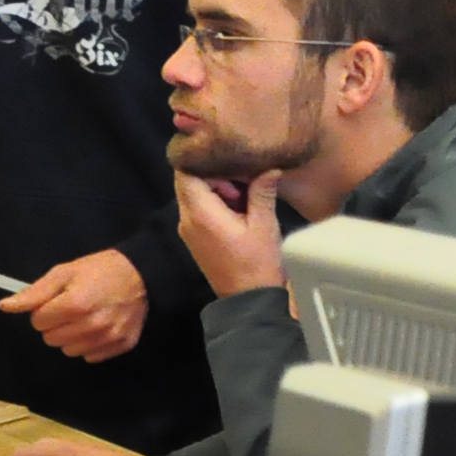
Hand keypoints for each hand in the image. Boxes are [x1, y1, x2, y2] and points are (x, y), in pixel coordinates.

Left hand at [4, 247, 147, 361]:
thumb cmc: (99, 270)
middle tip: (70, 310)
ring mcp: (108, 338)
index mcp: (75, 305)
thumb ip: (34, 293)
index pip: (38, 322)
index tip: (57, 301)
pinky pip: (90, 357)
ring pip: (69, 351)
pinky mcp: (122, 345)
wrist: (142, 275)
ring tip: (84, 320)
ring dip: (71, 337)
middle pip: (51, 339)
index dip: (43, 310)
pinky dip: (90, 345)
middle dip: (55, 325)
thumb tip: (5, 307)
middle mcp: (92, 326)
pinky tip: (98, 329)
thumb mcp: (63, 273)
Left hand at [176, 171, 287, 299]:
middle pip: (187, 182)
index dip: (202, 160)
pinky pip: (198, 209)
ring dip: (215, 187)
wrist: (248, 300)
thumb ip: (262, 193)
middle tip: (241, 172)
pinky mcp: (195, 238)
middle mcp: (187, 219)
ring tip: (244, 189)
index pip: (186, 172)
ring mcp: (188, 230)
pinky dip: (214, 201)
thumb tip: (269, 167)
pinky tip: (239, 206)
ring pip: (193, 194)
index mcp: (201, 212)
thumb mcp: (265, 225)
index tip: (225, 155)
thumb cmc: (258, 263)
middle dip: (212, 172)